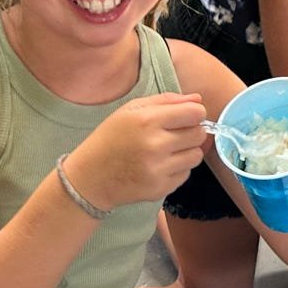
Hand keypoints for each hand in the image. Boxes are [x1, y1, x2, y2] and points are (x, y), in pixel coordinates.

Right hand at [66, 93, 207, 210]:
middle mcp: (155, 145)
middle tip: (174, 134)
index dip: (195, 113)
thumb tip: (198, 99)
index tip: (187, 116)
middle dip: (192, 132)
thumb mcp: (130, 110)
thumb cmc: (110, 139)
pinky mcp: (159, 188)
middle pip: (199, 134)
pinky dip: (177, 169)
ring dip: (187, 151)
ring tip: (167, 151)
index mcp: (147, 120)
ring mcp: (158, 169)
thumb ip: (166, 100)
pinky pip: (186, 174)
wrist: (89, 178)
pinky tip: (159, 166)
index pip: (195, 113)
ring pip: (196, 156)